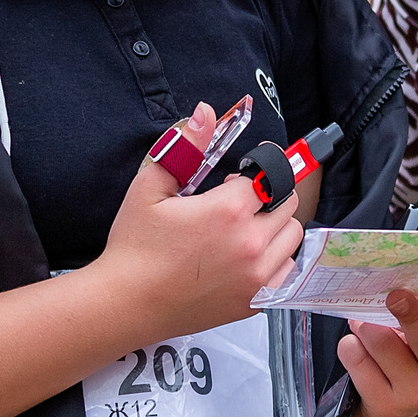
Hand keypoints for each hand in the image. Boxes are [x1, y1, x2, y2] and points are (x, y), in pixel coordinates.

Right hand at [93, 102, 305, 341]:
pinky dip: (276, 260)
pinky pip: (286, 272)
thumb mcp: (151, 187)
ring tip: (243, 228)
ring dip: (274, 226)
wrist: (126, 304)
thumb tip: (206, 112)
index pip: (271, 174)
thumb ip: (185, 147)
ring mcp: (256, 277)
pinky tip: (247, 257)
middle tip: (237, 200)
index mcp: (229, 210)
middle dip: (268, 194)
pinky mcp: (254, 303)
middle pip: (287, 203)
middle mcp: (250, 244)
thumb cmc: (135, 246)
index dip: (257, 168)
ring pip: (291, 237)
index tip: (244, 171)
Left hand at [338, 286, 417, 416]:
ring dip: (365, 326)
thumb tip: (407, 273)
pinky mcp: (386, 406)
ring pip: (381, 341)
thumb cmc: (406, 352)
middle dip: (410, 315)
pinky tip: (358, 352)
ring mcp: (416, 392)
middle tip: (395, 296)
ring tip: (365, 327)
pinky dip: (350, 345)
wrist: (379, 408)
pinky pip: (355, 356)